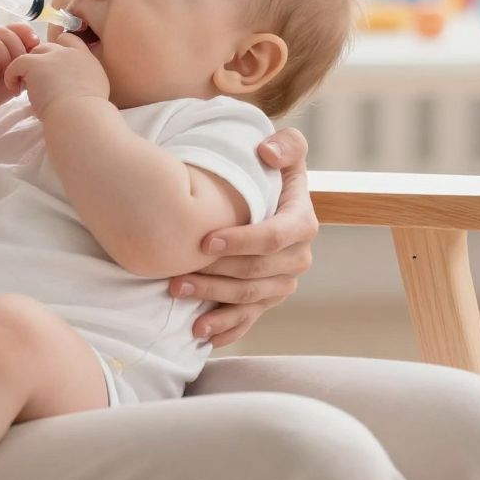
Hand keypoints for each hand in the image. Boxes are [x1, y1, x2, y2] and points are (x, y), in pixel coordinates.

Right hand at [0, 22, 39, 116]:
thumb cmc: (2, 84)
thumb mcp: (20, 70)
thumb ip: (28, 56)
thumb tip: (37, 42)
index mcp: (5, 38)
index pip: (17, 26)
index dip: (26, 33)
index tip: (34, 45)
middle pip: (6, 32)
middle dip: (16, 50)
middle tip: (19, 67)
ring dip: (3, 58)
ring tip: (6, 72)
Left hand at [2, 33, 109, 116]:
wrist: (79, 117)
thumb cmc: (86, 115)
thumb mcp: (93, 94)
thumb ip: (82, 86)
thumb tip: (70, 90)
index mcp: (87, 60)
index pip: (70, 41)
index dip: (58, 52)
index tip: (52, 69)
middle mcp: (71, 53)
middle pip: (49, 47)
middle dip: (41, 62)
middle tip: (37, 84)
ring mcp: (54, 56)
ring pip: (34, 53)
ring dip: (28, 68)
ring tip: (25, 89)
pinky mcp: (36, 63)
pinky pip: (18, 62)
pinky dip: (12, 75)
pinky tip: (14, 90)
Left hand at [170, 126, 316, 346]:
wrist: (267, 198)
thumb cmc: (270, 170)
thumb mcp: (285, 149)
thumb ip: (286, 144)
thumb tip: (268, 153)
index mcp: (302, 223)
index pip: (274, 238)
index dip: (242, 241)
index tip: (205, 241)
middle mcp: (298, 257)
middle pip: (256, 273)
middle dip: (216, 275)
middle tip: (177, 274)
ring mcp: (283, 282)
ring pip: (249, 298)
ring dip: (212, 301)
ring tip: (177, 292)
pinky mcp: (267, 298)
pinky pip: (249, 319)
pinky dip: (226, 329)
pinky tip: (201, 335)